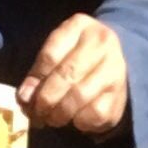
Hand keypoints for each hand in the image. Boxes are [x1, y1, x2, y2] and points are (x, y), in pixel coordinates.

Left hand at [18, 14, 128, 134]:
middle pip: (67, 75)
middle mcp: (102, 43)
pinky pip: (96, 114)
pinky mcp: (122, 93)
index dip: (35, 79)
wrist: (115, 57)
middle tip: (37, 113)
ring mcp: (116, 68)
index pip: (50, 55)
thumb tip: (25, 97)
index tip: (25, 97)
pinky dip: (80, 122)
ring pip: (81, 96)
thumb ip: (38, 71)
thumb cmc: (75, 54)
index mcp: (80, 26)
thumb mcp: (56, 52)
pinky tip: (75, 119)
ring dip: (60, 114)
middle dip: (46, 99)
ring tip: (52, 119)